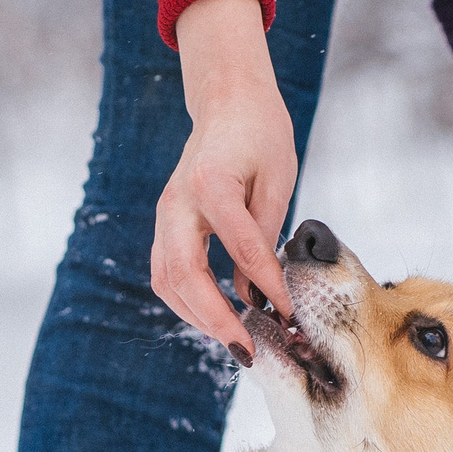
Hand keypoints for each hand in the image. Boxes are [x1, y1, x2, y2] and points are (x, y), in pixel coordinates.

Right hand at [153, 0, 296, 361]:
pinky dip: (187, 301)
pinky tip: (217, 317)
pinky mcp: (164, 223)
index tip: (288, 317)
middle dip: (216, 319)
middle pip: (184, 275)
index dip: (266, 289)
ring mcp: (164, 214)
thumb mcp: (278, 179)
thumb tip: (258, 294)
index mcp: (211, 183)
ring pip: (166, 280)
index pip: (242, 250)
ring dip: (197, 317)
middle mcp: (177, 202)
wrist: (227, 101)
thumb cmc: (260, 133)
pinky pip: (166, 272)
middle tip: (248, 350)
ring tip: (235, 340)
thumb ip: (265, 236)